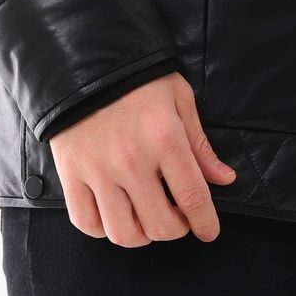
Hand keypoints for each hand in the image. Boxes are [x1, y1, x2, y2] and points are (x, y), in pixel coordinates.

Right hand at [47, 71, 237, 245]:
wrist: (84, 62)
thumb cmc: (137, 79)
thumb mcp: (178, 98)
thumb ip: (199, 144)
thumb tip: (223, 179)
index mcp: (164, 139)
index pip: (193, 197)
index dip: (205, 222)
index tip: (209, 231)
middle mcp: (131, 161)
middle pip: (159, 225)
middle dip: (176, 229)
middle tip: (178, 217)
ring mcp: (98, 171)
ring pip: (123, 233)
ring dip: (141, 234)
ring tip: (146, 216)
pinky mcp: (71, 175)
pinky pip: (87, 223)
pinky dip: (103, 228)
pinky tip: (115, 212)